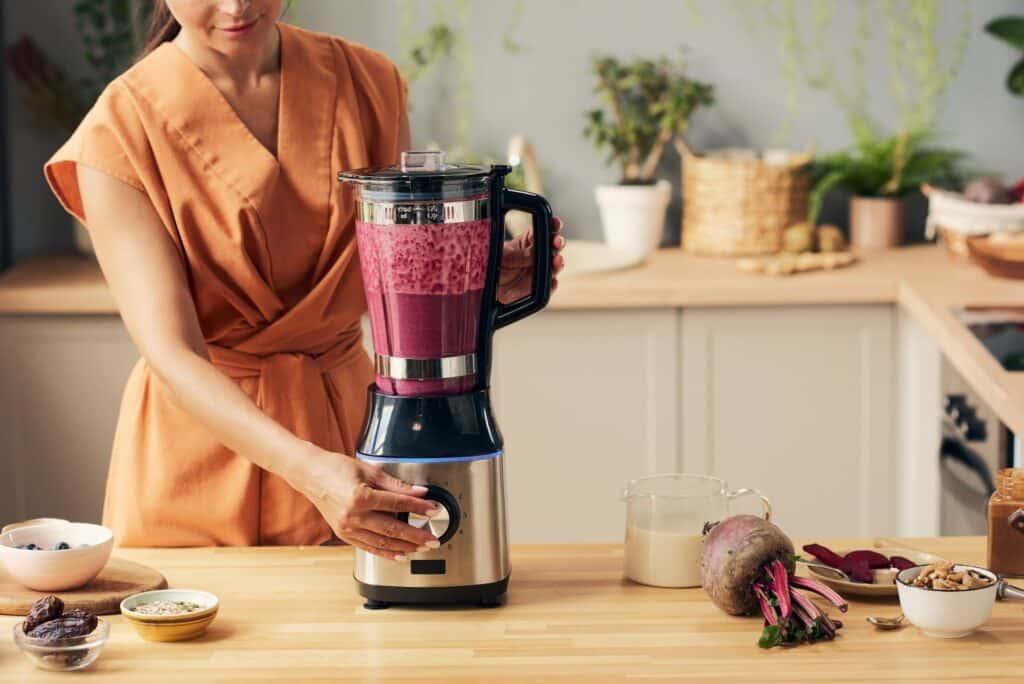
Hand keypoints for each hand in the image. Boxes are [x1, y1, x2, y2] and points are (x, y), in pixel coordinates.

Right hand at [299, 449, 441, 559]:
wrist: (311, 475)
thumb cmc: (336, 468)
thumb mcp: (369, 471)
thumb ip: (396, 485)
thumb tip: (419, 491)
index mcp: (360, 497)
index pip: (397, 505)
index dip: (418, 508)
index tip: (433, 509)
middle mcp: (353, 516)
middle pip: (392, 529)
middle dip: (416, 535)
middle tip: (433, 539)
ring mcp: (347, 528)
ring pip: (382, 542)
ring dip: (404, 547)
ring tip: (422, 548)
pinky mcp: (344, 535)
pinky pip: (369, 547)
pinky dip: (386, 552)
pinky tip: (401, 555)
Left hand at [497, 216, 565, 303]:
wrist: (488, 287)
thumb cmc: (492, 266)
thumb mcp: (502, 256)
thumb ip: (519, 255)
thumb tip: (534, 253)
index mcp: (527, 242)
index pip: (542, 231)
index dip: (552, 225)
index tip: (555, 223)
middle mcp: (536, 256)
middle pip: (553, 247)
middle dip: (558, 242)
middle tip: (557, 241)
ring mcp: (539, 271)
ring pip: (554, 266)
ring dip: (558, 262)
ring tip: (557, 260)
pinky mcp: (538, 288)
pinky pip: (548, 287)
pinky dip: (552, 285)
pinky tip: (552, 282)